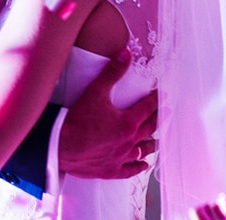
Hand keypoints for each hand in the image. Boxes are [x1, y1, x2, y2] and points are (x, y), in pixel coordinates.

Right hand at [58, 48, 157, 178]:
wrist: (60, 146)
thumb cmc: (77, 120)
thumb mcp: (95, 91)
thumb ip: (111, 72)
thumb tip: (125, 54)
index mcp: (127, 122)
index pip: (147, 108)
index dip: (156, 100)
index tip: (162, 95)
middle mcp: (128, 141)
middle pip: (149, 128)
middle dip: (158, 118)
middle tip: (165, 113)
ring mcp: (120, 157)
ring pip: (143, 151)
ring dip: (152, 144)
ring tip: (157, 141)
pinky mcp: (110, 170)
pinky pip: (130, 170)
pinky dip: (138, 167)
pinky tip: (143, 165)